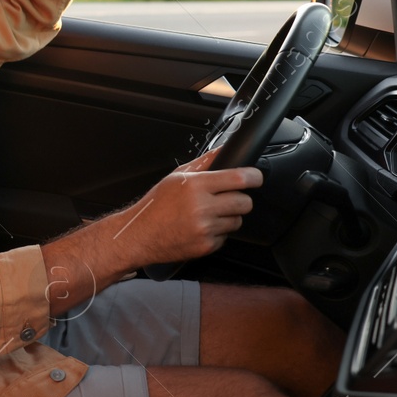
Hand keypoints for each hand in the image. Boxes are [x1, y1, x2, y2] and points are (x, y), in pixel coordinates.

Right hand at [119, 150, 261, 265]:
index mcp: (195, 186)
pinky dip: (217, 233)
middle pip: (244, 202)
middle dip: (240, 199)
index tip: (256, 177)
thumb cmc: (156, 206)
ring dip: (229, 217)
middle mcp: (202, 207)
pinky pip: (226, 237)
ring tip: (209, 214)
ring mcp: (205, 229)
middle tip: (228, 198)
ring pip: (237, 220)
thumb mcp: (176, 177)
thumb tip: (224, 150)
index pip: (239, 179)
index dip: (254, 177)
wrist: (140, 235)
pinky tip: (201, 228)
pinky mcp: (206, 246)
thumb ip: (204, 163)